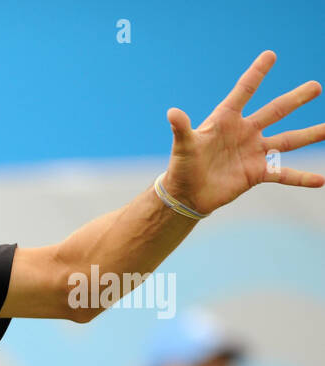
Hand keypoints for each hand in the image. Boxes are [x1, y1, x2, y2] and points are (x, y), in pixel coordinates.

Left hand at [162, 50, 324, 214]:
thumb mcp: (182, 147)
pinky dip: (301, 178)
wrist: (187, 194)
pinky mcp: (257, 173)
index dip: (256, 74)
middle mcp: (245, 132)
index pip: (244, 92)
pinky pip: (284, 173)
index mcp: (226, 120)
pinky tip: (320, 180)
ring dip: (310, 134)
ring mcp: (254, 152)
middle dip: (296, 99)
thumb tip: (172, 113)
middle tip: (316, 86)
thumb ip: (181, 129)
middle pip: (275, 111)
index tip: (270, 55)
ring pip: (288, 140)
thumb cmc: (182, 167)